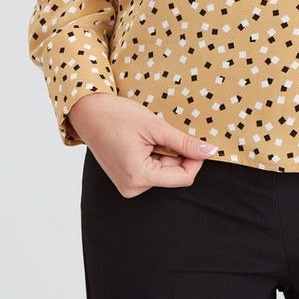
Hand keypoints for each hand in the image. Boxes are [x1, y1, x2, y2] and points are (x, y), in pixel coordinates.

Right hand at [67, 93, 218, 196]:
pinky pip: (150, 169)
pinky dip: (153, 154)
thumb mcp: (155, 127)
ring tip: (147, 135)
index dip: (195, 159)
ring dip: (163, 152)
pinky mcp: (125, 178)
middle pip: (172, 174)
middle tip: (161, 131)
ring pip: (163, 170)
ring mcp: (127, 184)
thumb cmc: (117, 116)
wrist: (88, 111)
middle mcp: (132, 187)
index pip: (183, 178)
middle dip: (175, 152)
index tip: (197, 141)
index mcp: (139, 177)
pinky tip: (142, 140)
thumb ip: (184, 142)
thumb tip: (210, 151)